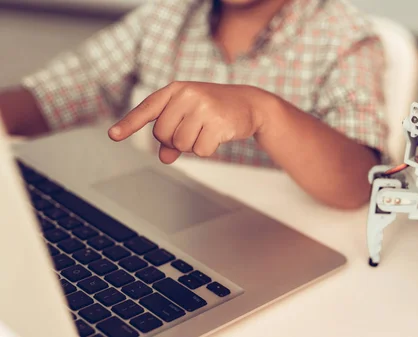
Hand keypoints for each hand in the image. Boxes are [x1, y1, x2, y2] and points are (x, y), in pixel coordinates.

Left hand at [108, 81, 265, 163]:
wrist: (251, 104)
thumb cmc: (217, 109)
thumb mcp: (192, 116)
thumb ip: (174, 135)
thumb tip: (164, 157)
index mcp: (176, 89)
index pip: (147, 108)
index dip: (129, 124)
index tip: (113, 135)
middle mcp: (187, 95)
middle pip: (163, 134)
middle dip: (176, 140)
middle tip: (194, 131)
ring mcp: (203, 107)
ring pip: (181, 144)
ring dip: (192, 146)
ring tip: (207, 131)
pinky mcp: (218, 123)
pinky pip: (200, 150)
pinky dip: (207, 150)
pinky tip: (218, 136)